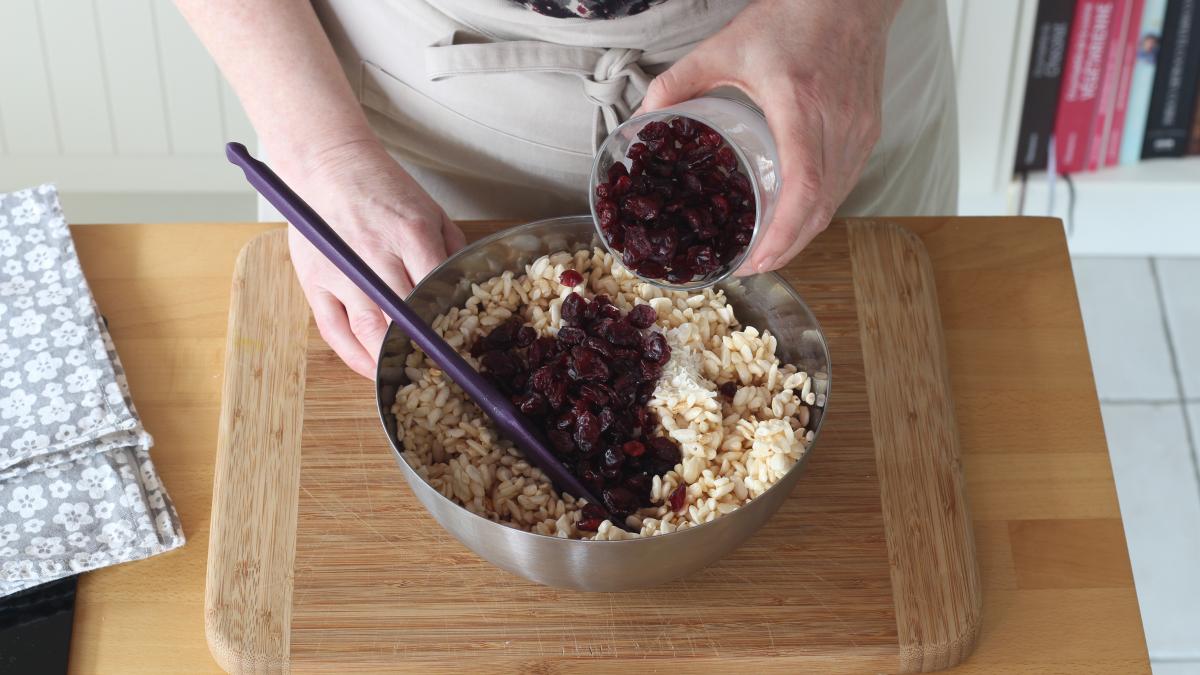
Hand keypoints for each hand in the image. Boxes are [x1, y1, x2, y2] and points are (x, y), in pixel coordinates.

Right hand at [283, 140, 465, 378]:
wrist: (326, 162)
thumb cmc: (382, 186)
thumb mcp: (431, 210)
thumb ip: (450, 252)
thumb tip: (466, 292)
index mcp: (411, 234)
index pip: (436, 292)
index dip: (450, 326)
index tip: (464, 350)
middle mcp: (376, 255)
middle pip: (405, 318)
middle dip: (425, 351)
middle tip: (443, 375)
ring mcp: (342, 271)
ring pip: (370, 331)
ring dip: (391, 361)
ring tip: (411, 379)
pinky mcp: (315, 281)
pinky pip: (334, 330)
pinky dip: (353, 356)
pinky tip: (372, 371)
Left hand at [640, 0, 897, 271]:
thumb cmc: (795, 15)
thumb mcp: (727, 45)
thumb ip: (679, 80)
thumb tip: (643, 115)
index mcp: (801, 106)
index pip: (803, 188)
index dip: (782, 234)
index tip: (755, 260)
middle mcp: (838, 124)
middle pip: (821, 209)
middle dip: (786, 248)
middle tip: (751, 266)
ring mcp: (859, 130)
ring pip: (836, 202)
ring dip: (804, 233)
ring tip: (769, 249)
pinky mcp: (869, 130)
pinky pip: (846, 183)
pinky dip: (820, 208)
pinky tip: (796, 216)